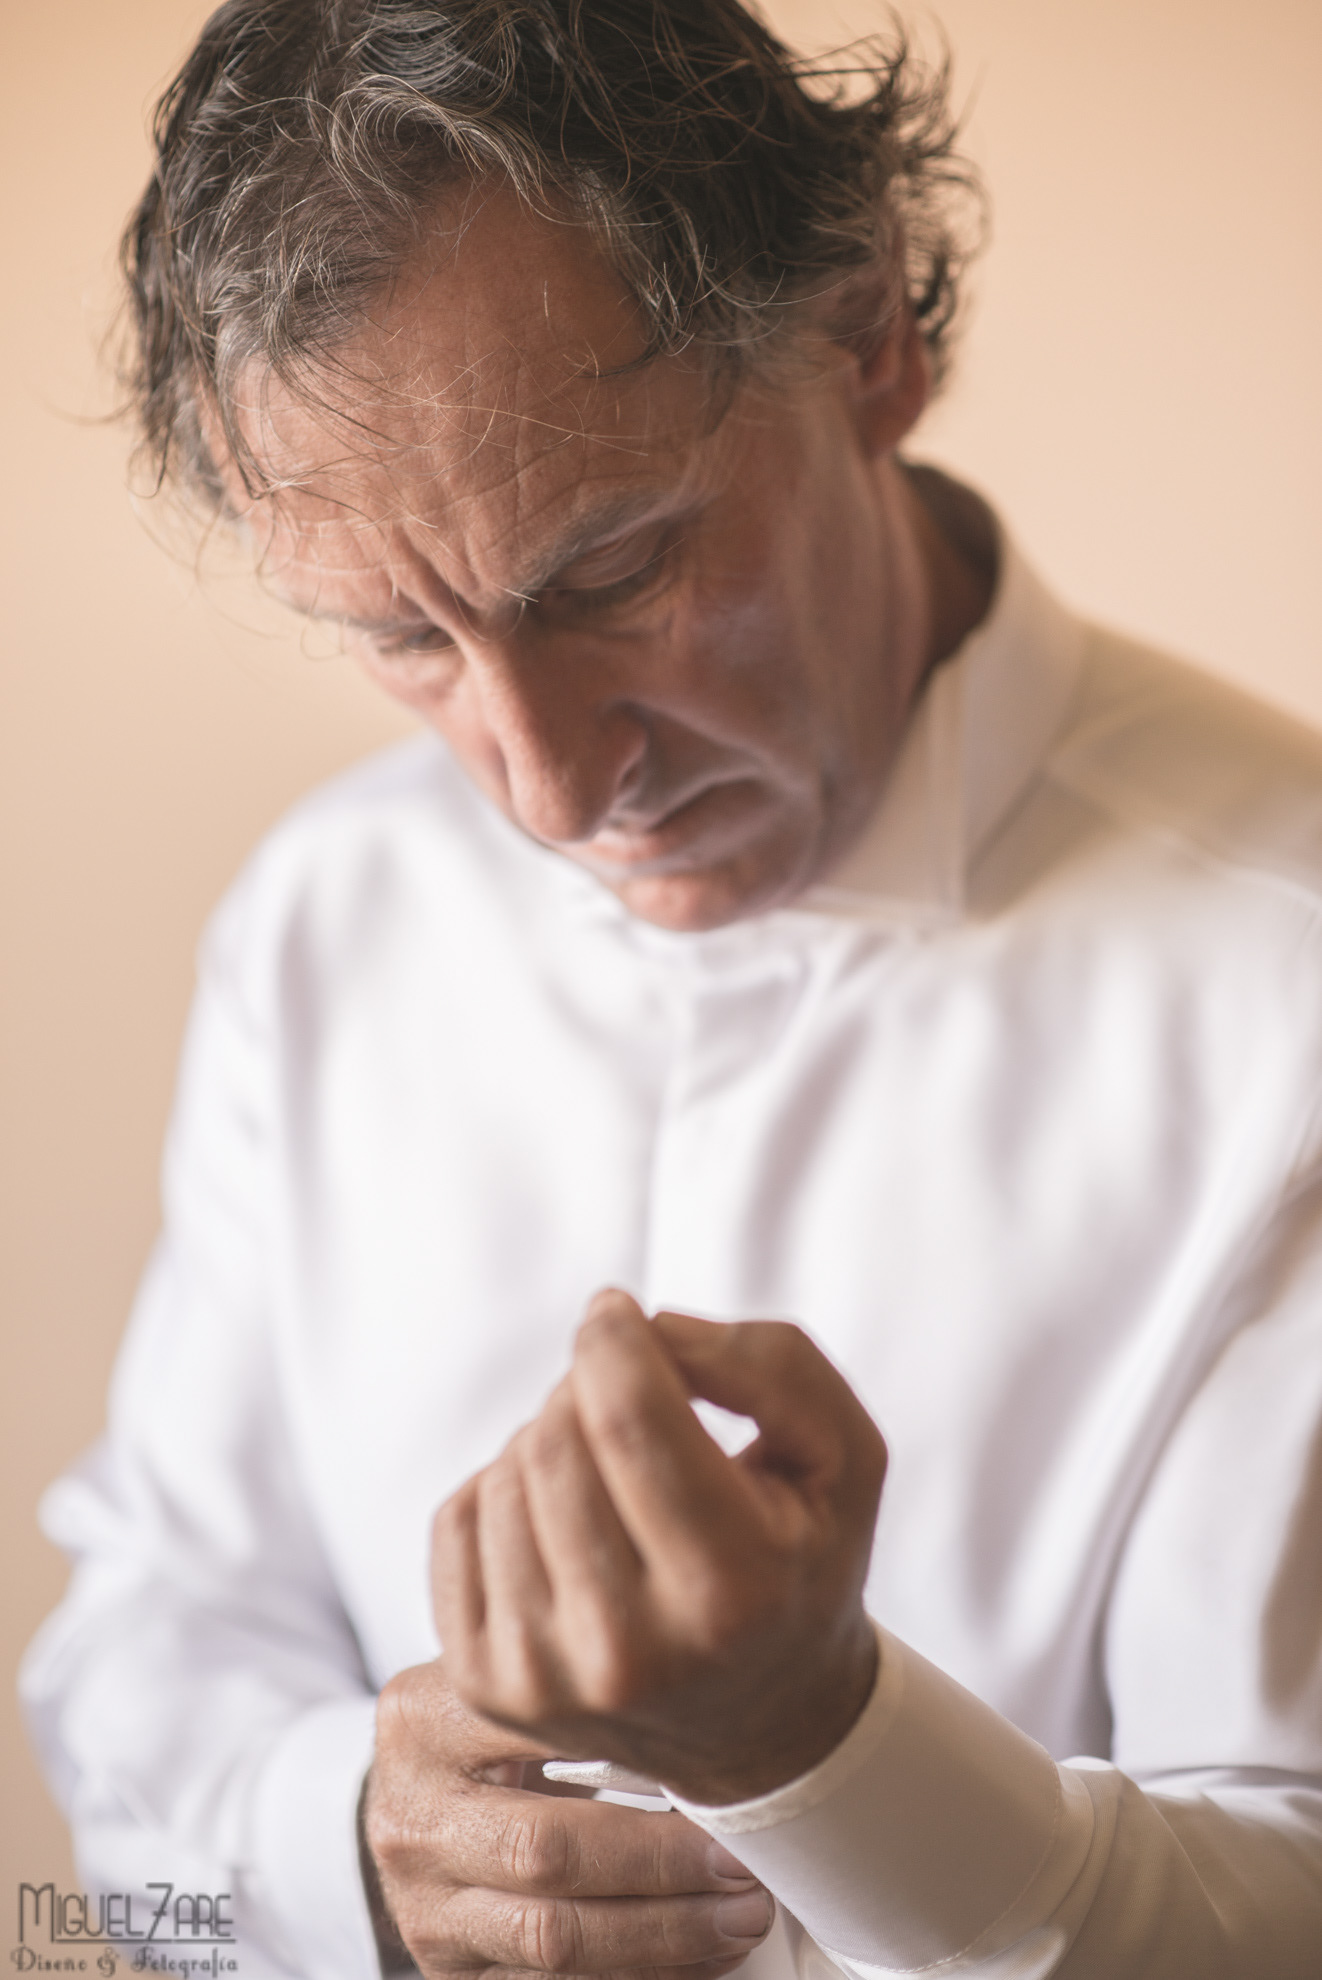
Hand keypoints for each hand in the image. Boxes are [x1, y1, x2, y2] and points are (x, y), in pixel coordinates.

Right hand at [362, 1658, 773, 1978]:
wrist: (415, 1802)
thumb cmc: (483, 1732)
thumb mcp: (510, 1687)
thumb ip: (582, 1695)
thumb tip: (709, 1721)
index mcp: (425, 1722)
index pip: (537, 1736)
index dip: (639, 1757)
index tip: (722, 1771)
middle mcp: (412, 1819)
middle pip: (547, 1853)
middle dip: (661, 1866)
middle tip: (743, 1863)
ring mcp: (425, 1906)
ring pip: (554, 1940)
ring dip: (664, 1937)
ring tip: (739, 1917)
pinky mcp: (448, 1971)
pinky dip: (637, 1978)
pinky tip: (698, 1958)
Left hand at [432, 1292, 886, 1804]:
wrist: (765, 1724)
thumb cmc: (800, 1560)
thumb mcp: (842, 1453)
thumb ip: (770, 1364)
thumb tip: (646, 1328)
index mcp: (730, 1591)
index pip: (626, 1416)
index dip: (612, 1337)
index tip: (617, 1312)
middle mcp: (630, 1651)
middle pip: (557, 1436)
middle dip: (587, 1387)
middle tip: (629, 1403)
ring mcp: (546, 1677)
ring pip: (505, 1472)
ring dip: (550, 1438)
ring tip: (609, 1473)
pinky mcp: (487, 1683)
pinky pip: (460, 1518)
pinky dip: (506, 1490)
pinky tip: (565, 1521)